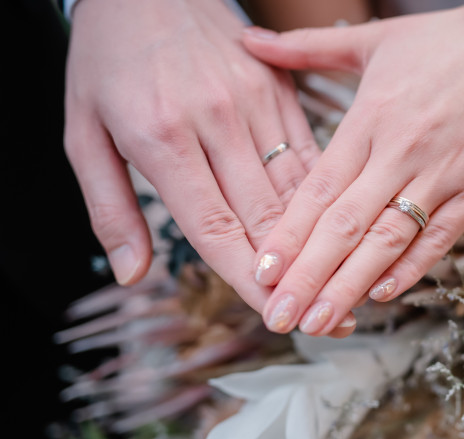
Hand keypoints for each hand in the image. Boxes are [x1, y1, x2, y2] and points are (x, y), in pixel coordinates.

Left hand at [64, 0, 319, 310]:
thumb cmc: (108, 59)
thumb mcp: (83, 132)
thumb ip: (109, 207)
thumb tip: (133, 272)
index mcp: (162, 137)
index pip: (213, 228)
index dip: (245, 279)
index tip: (271, 315)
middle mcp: (216, 120)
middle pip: (263, 216)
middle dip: (294, 273)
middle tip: (322, 314)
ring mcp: (254, 100)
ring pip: (295, 187)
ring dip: (318, 240)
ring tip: (340, 278)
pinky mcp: (278, 87)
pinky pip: (307, 149)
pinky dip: (320, 192)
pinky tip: (336, 223)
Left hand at [241, 0, 463, 335]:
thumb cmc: (450, 39)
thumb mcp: (375, 39)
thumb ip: (307, 47)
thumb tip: (249, 39)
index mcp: (372, 117)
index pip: (319, 188)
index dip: (288, 234)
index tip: (260, 272)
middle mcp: (403, 150)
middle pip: (346, 225)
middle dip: (308, 277)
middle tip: (278, 317)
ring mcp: (446, 172)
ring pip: (390, 240)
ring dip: (351, 286)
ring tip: (319, 322)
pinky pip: (443, 236)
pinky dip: (412, 267)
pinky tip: (382, 295)